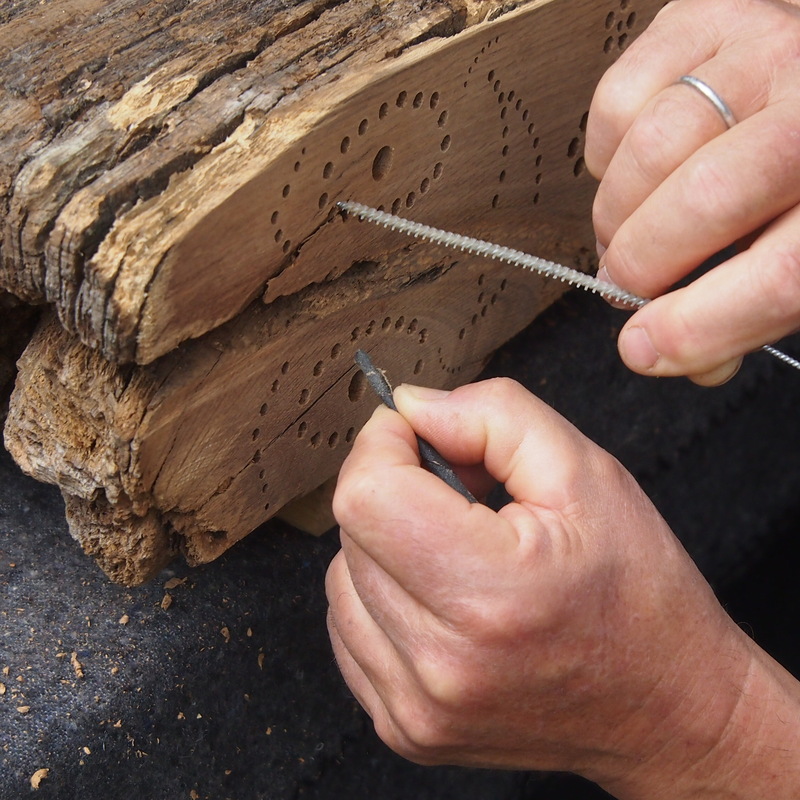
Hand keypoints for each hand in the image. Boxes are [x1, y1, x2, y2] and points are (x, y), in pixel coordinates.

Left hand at [325, 379, 799, 796]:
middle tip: (461, 495)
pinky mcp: (405, 727)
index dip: (385, 446)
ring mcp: (416, 708)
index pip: (367, 495)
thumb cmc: (637, 590)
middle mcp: (442, 663)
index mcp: (491, 594)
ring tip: (458, 550)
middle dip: (396, 488)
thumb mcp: (587, 473)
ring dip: (386, 545)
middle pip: (351, 532)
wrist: (667, 711)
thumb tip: (409, 407)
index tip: (420, 435)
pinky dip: (382, 596)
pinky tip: (440, 596)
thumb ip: (492, 417)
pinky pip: (351, 629)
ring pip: (342, 579)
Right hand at [586, 0, 799, 384]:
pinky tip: (630, 168)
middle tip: (625, 287)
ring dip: (615, 215)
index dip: (699, 325)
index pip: (782, 273)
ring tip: (627, 234)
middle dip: (639, 267)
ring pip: (649, 149)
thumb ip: (747, 311)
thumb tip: (665, 351)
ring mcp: (762, 44)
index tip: (644, 349)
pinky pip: (617, 99)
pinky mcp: (703, 16)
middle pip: (704, 203)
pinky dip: (605, 154)